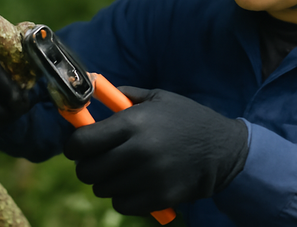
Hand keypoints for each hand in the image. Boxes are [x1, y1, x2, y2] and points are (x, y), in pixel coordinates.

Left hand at [63, 87, 248, 215]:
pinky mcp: (158, 198)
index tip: (77, 147)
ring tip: (122, 171)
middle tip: (98, 160)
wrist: (223, 151)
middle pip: (87, 170)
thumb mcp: (159, 98)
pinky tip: (135, 184)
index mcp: (134, 123)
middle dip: (87, 166)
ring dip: (106, 181)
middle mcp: (138, 151)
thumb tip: (94, 92)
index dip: (73, 146)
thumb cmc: (187, 120)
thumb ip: (125, 97)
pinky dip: (123, 197)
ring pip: (102, 189)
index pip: (82, 142)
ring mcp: (149, 177)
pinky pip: (121, 204)